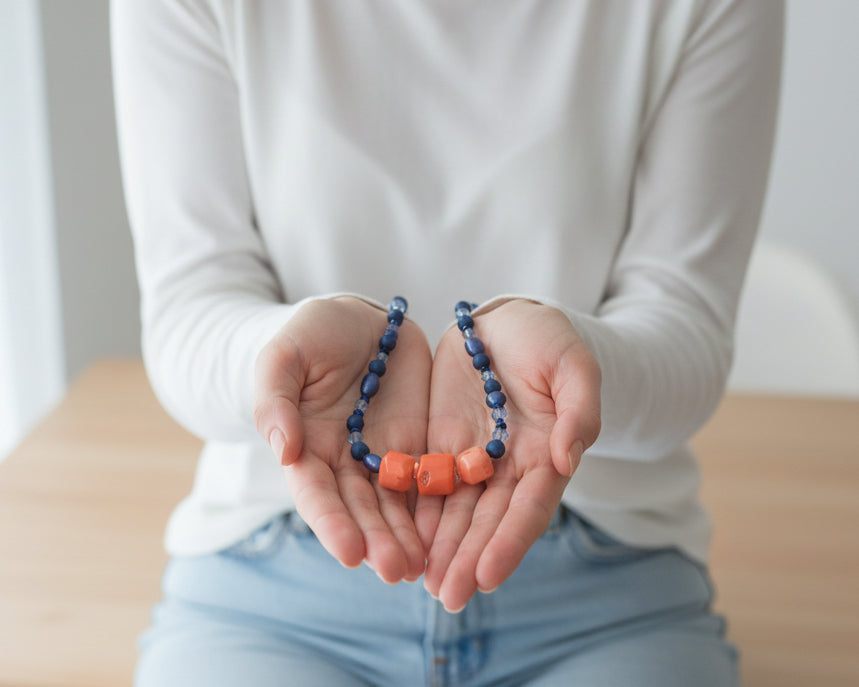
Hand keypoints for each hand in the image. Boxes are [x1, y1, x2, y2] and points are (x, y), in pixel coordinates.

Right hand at [254, 297, 431, 582]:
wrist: (361, 319)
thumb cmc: (313, 333)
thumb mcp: (285, 356)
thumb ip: (275, 400)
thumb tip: (284, 450)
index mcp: (306, 446)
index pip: (316, 493)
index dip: (332, 524)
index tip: (350, 553)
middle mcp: (343, 462)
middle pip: (359, 509)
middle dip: (376, 541)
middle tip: (396, 571)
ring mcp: (382, 456)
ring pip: (393, 505)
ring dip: (405, 538)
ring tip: (421, 567)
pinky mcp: (416, 446)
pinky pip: (426, 481)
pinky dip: (434, 511)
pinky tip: (448, 536)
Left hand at [416, 300, 600, 610]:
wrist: (506, 321)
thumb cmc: (548, 340)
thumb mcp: (574, 366)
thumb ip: (579, 412)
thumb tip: (566, 460)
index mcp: (545, 454)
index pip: (529, 507)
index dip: (510, 541)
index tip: (488, 576)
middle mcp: (508, 467)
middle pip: (488, 520)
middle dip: (468, 558)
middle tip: (447, 596)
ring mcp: (472, 458)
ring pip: (455, 511)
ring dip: (440, 548)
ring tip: (421, 582)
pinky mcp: (441, 444)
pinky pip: (427, 483)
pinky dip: (416, 513)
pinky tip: (400, 540)